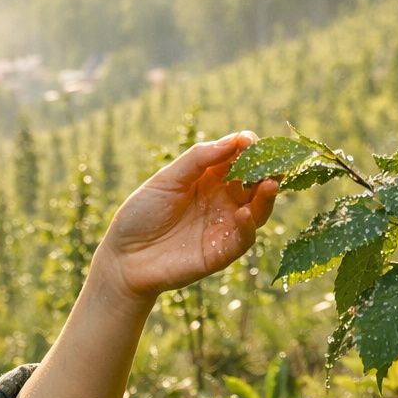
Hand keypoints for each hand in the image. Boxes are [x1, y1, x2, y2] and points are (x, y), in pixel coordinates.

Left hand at [95, 132, 278, 303]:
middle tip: (273, 162)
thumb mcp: (166, 180)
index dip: (247, 148)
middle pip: (254, 182)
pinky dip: (248, 225)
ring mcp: (224, 226)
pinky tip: (245, 212)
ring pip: (257, 210)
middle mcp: (222, 200)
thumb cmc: (141, 214)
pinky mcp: (221, 252)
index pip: (238, 158)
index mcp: (209, 179)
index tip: (249, 140)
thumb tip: (233, 141)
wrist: (124, 257)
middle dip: (266, 171)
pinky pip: (243, 238)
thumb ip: (198, 160)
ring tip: (269, 183)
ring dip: (266, 197)